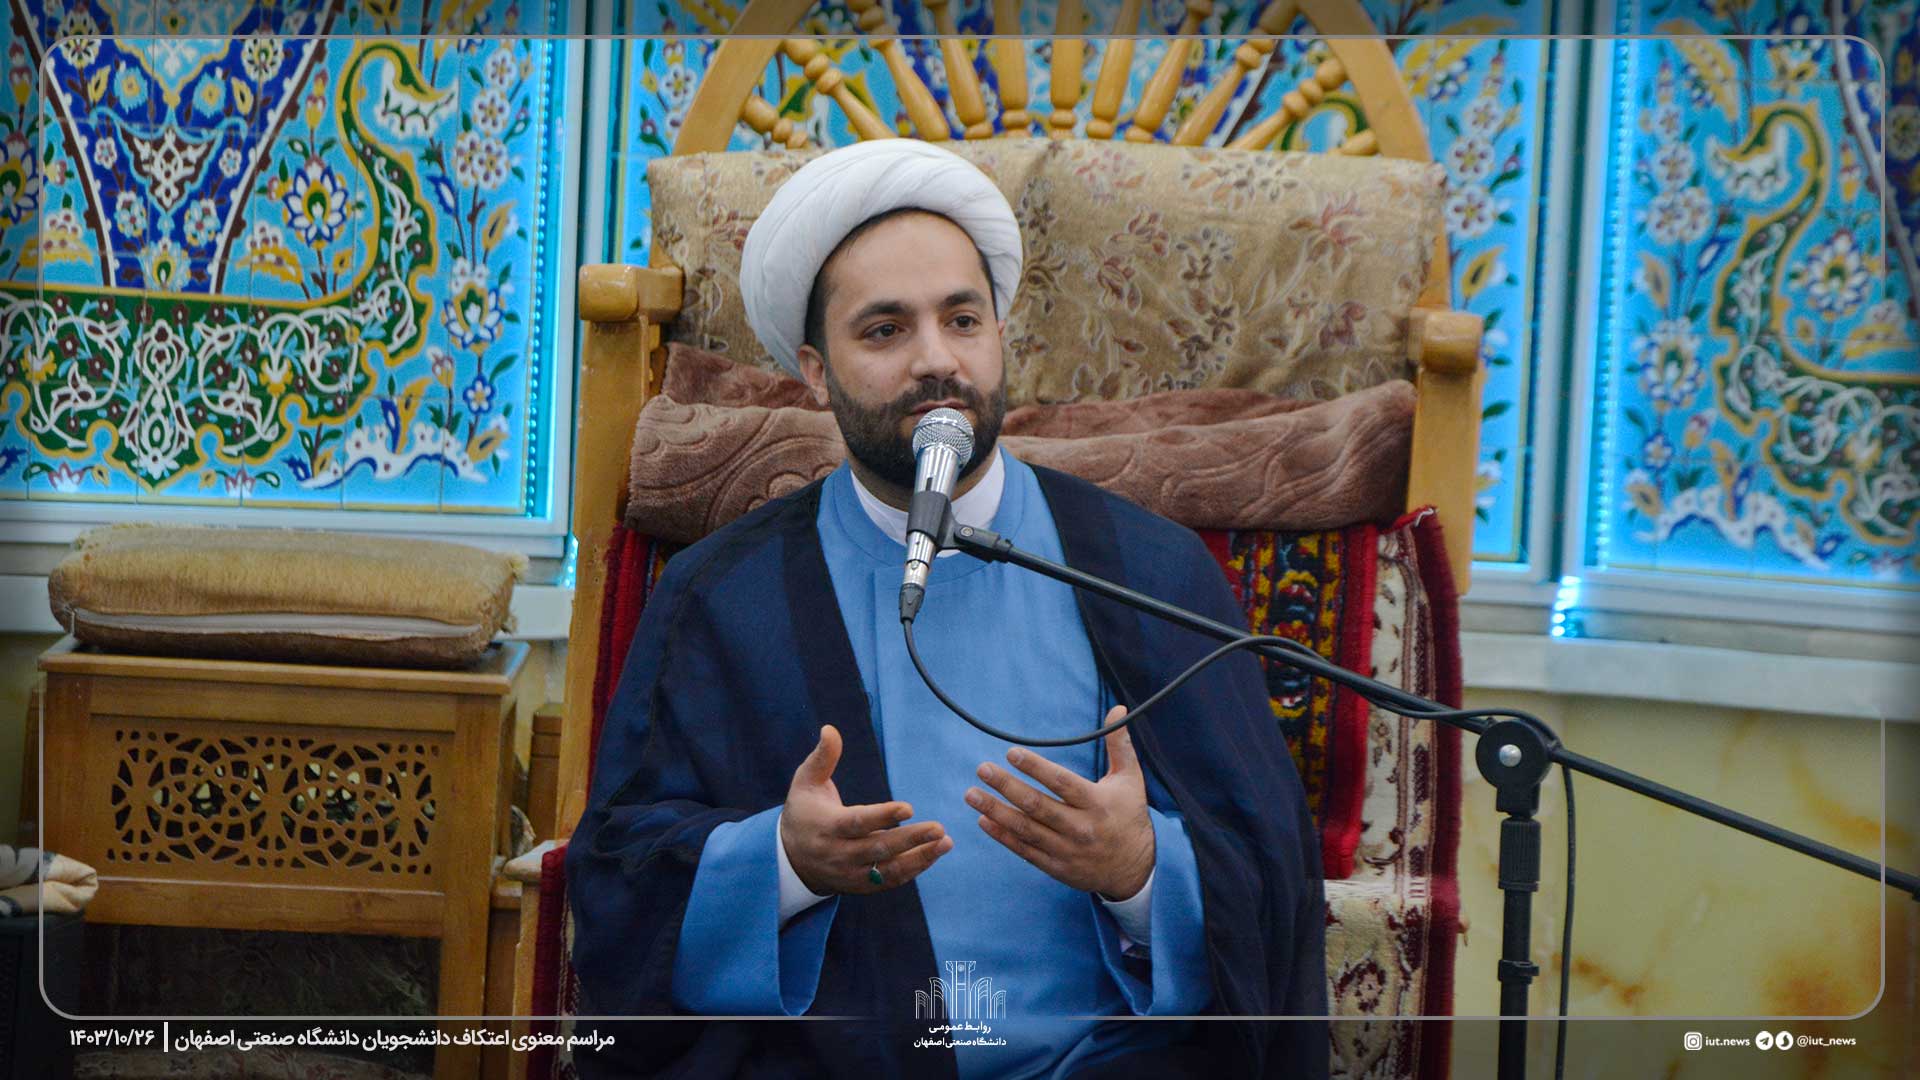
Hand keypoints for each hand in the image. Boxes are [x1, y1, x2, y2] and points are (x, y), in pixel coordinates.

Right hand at [781, 725, 952, 894]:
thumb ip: (822, 758)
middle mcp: (839, 854)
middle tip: (939, 828)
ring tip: (945, 842)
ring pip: (888, 870)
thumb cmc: (803, 812)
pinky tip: (933, 854)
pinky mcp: (860, 885)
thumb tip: (830, 729)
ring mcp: (851, 873)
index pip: (857, 823)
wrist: (790, 859)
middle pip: (878, 849)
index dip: (882, 816)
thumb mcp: (805, 782)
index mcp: (827, 826)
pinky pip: (890, 880)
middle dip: (911, 840)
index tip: (908, 808)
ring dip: (919, 858)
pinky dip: (913, 869)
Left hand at [966, 706, 1154, 899]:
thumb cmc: (1129, 816)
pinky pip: (1025, 851)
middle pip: (1037, 806)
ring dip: (996, 811)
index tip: (1011, 753)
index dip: (1036, 767)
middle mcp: (1080, 827)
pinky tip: (983, 820)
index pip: (1061, 782)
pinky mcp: (1056, 867)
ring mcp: (1066, 850)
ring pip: (1025, 829)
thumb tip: (1118, 709)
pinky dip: (1003, 836)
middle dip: (1007, 786)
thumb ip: (1120, 745)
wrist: (1136, 869)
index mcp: (1096, 803)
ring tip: (972, 795)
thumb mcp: (1130, 779)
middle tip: (982, 769)